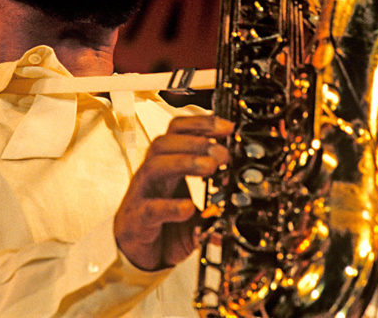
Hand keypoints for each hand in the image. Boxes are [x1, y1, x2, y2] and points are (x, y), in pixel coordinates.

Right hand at [114, 115, 231, 270]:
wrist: (135, 253)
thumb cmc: (163, 224)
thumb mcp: (195, 211)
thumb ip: (215, 207)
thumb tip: (243, 207)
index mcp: (166, 165)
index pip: (177, 132)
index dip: (201, 125)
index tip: (228, 128)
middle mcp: (152, 175)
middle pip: (164, 143)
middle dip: (196, 142)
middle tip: (223, 152)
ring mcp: (142, 195)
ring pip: (155, 167)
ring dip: (184, 162)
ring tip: (210, 168)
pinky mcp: (137, 220)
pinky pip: (150, 209)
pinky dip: (170, 206)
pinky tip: (188, 208)